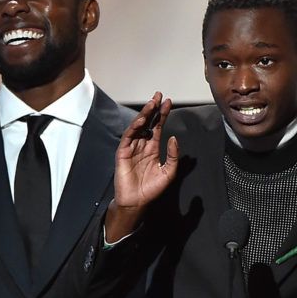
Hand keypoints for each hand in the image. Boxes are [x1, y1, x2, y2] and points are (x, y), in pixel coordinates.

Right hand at [106, 92, 178, 240]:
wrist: (137, 202)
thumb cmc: (151, 189)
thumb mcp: (168, 172)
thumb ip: (173, 156)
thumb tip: (173, 137)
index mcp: (152, 148)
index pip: (158, 127)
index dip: (163, 115)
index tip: (168, 102)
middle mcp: (142, 145)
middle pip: (148, 123)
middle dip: (153, 109)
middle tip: (158, 95)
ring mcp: (132, 148)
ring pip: (138, 127)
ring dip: (144, 115)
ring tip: (152, 104)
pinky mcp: (123, 153)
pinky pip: (128, 137)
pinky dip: (134, 128)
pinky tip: (142, 121)